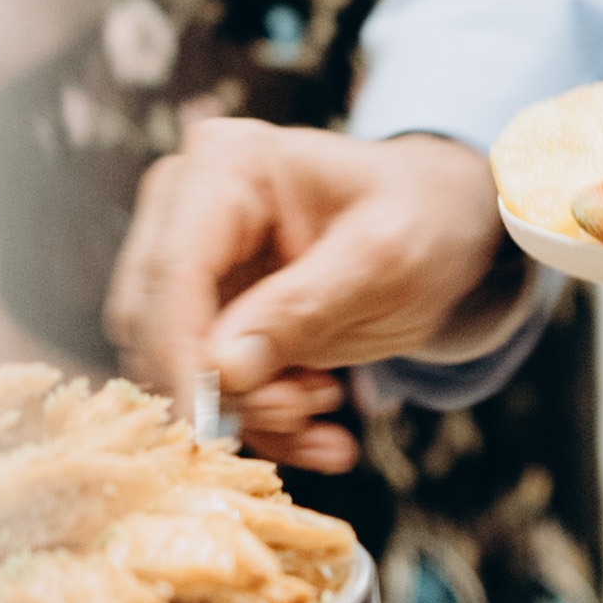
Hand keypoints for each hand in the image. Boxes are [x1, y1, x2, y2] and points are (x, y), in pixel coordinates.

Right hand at [107, 122, 505, 472]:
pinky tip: (322, 436)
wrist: (447, 223)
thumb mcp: (384, 261)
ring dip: (249, 407)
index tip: (206, 425)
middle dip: (224, 385)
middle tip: (303, 406)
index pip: (174, 269)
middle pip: (156, 320)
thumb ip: (304, 309)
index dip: (180, 354)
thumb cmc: (425, 218)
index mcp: (230, 166)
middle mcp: (190, 204)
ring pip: (175, 362)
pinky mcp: (207, 309)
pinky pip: (207, 383)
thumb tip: (222, 370)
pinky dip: (261, 420)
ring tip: (324, 399)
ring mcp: (193, 258)